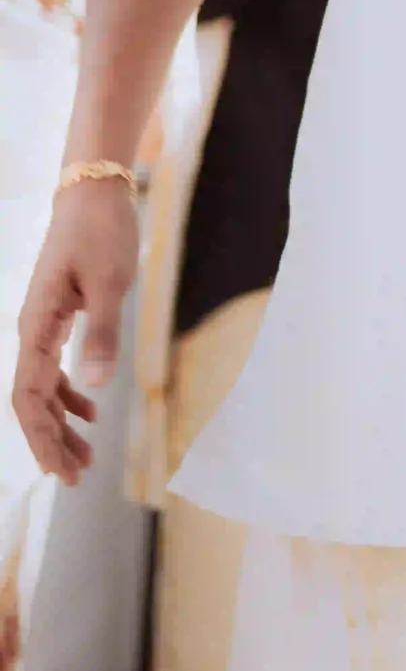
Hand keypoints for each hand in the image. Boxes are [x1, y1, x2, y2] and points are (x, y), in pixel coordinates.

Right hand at [13, 182, 137, 482]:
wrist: (94, 193)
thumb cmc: (102, 233)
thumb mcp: (111, 283)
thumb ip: (102, 334)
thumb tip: (97, 385)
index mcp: (37, 327)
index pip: (29, 396)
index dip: (41, 436)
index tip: (59, 469)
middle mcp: (32, 330)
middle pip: (31, 400)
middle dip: (50, 440)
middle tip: (75, 477)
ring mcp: (43, 325)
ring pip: (43, 387)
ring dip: (60, 422)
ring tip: (83, 457)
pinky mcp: (58, 316)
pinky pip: (55, 367)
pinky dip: (70, 393)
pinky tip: (90, 410)